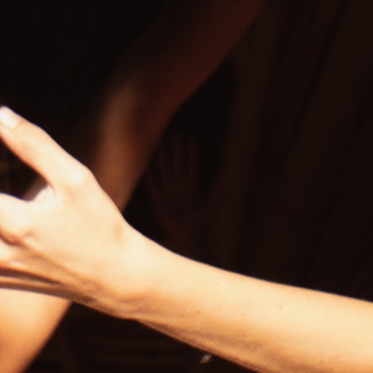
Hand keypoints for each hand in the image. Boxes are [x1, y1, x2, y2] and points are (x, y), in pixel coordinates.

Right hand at [137, 128, 214, 260]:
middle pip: (177, 164)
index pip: (191, 165)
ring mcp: (168, 193)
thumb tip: (226, 176)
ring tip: (160, 142)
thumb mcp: (211, 206)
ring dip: (163, 157)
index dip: (191, 152)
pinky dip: (149, 175)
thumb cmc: (201, 224)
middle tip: (175, 133)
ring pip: (165, 170)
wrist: (189, 238)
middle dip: (176, 150)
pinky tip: (146, 164)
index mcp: (192, 187)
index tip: (190, 138)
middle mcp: (179, 187)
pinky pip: (153, 185)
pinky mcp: (158, 201)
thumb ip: (218, 192)